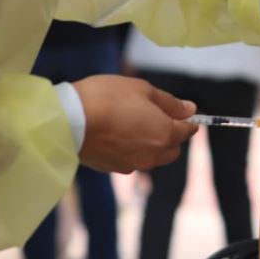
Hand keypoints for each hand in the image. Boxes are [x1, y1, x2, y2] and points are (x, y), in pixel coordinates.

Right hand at [72, 75, 197, 172]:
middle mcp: (152, 155)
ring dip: (151, 145)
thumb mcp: (142, 89)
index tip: (183, 112)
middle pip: (172, 149)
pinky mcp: (113, 169)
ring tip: (132, 125)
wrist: (69, 119)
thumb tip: (190, 109)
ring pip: (152, 158)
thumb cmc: (108, 97)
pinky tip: (116, 135)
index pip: (187, 131)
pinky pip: (131, 161)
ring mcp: (132, 164)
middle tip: (155, 116)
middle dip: (170, 135)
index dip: (188, 120)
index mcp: (164, 134)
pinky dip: (131, 150)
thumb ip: (170, 103)